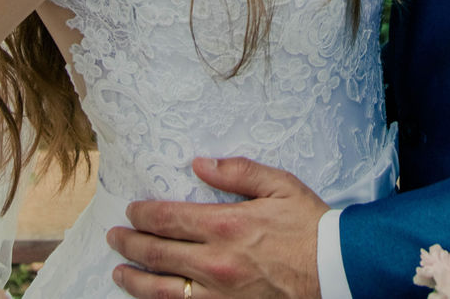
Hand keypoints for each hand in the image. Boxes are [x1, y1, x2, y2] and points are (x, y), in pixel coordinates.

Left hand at [107, 155, 326, 298]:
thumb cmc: (309, 225)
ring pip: (163, 291)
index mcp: (226, 225)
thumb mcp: (279, 185)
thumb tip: (200, 163)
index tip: (131, 210)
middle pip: (158, 254)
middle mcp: (216, 262)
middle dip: (130, 244)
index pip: (169, 219)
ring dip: (136, 280)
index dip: (144, 214)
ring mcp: (220, 294)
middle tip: (114, 237)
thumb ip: (237, 171)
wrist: (336, 270)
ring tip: (119, 271)